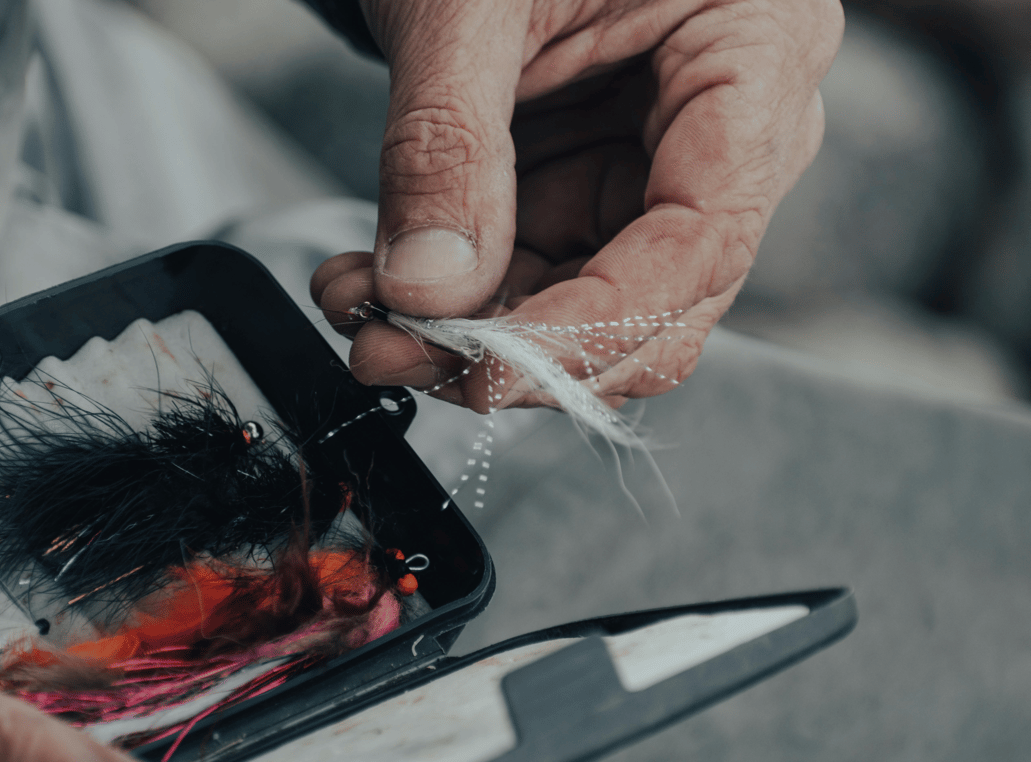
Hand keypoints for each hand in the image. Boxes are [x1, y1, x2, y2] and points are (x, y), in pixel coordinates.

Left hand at [311, 0, 842, 410]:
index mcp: (756, 47)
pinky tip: (376, 288)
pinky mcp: (592, 186)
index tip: (487, 367)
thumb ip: (446, 145)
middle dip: (520, 349)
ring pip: (586, 310)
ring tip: (362, 315)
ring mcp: (658, 166)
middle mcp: (729, 128)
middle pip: (654, 301)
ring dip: (470, 335)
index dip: (595, 325)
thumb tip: (426, 293)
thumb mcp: (463, 0)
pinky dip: (455, 301)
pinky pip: (538, 278)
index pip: (704, 237)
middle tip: (392, 352)